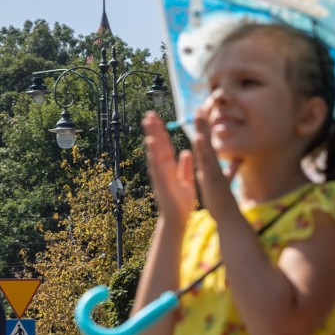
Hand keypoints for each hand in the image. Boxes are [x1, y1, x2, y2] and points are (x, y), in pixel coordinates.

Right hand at [142, 111, 196, 225]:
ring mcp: (160, 176)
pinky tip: (151, 143)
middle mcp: (162, 170)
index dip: (161, 132)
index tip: (156, 118)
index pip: (165, 146)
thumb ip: (185, 166)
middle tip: (148, 114)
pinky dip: (154, 154)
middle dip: (153, 130)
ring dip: (151, 137)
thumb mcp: (186, 180)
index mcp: (169, 168)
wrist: (178, 220)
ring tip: (148, 123)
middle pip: (157, 146)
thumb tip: (185, 152)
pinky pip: (157, 166)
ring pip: (155, 153)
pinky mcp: (161, 183)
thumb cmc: (181, 202)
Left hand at [190, 110, 241, 220]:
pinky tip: (198, 137)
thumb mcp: (222, 180)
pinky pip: (206, 160)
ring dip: (203, 129)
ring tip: (199, 114)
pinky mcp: (212, 177)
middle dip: (203, 122)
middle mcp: (212, 164)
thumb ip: (228, 169)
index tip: (201, 112)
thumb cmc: (222, 200)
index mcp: (210, 165)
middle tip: (200, 104)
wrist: (227, 215)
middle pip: (207, 139)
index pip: (206, 143)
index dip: (204, 127)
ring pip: (207, 146)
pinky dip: (202, 148)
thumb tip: (236, 161)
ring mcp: (213, 169)